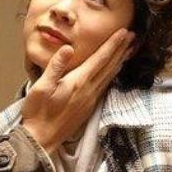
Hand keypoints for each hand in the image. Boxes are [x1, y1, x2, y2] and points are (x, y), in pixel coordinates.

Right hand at [22, 28, 133, 153]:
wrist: (41, 139)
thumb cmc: (37, 113)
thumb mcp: (40, 87)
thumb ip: (55, 67)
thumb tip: (68, 48)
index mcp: (78, 82)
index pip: (100, 59)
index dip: (113, 44)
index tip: (124, 32)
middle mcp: (88, 90)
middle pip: (110, 66)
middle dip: (122, 49)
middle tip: (134, 36)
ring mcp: (90, 99)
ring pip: (110, 76)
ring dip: (121, 61)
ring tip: (130, 50)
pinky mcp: (89, 106)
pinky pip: (106, 86)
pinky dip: (113, 74)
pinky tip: (115, 72)